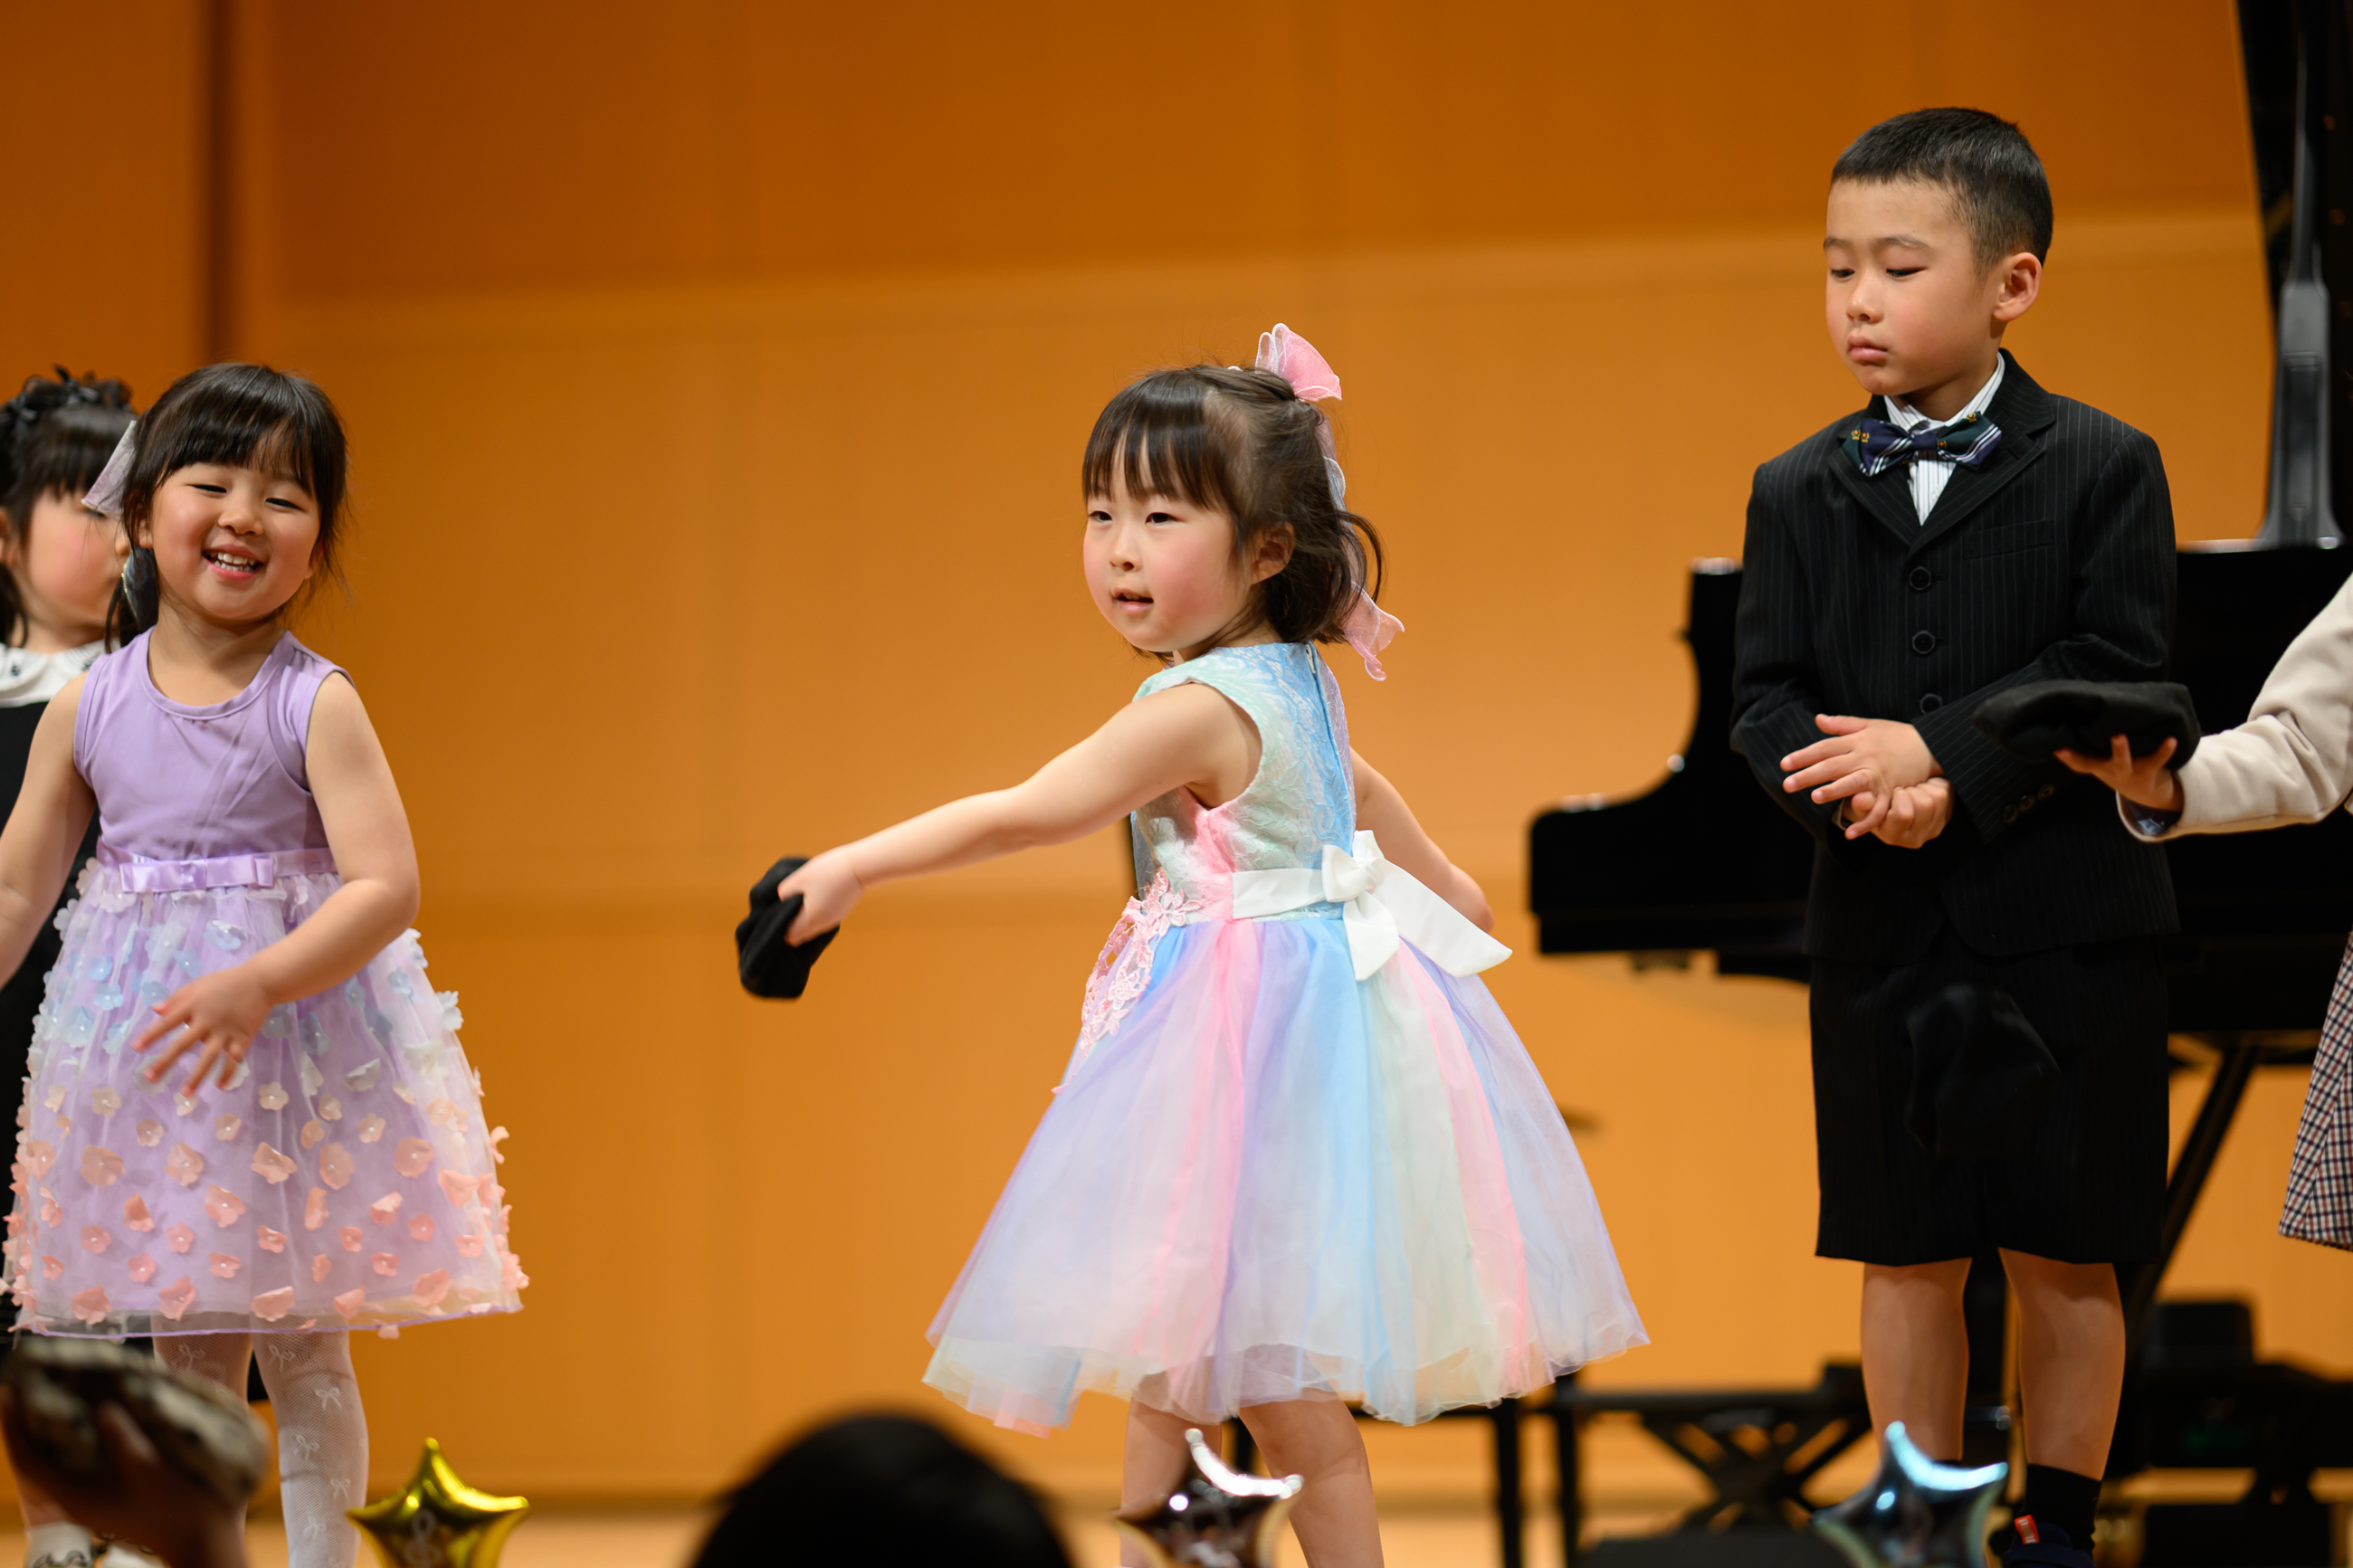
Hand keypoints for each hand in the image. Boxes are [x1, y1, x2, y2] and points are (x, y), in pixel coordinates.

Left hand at [0, 1390, 247, 1567]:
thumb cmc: (180, 1509)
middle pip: (40, 1453)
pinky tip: (99, 1408)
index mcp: (76, 1494)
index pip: (28, 1460)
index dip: (14, 1426)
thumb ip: (124, 1440)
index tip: (9, 1391)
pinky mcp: (110, 1488)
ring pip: (61, 1453)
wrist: (204, 1538)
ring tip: (63, 1385)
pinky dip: (84, 1430)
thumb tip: (104, 1407)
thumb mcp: (152, 1472)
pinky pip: (84, 1454)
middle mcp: (77, 1493)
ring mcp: (93, 1492)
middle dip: (34, 1416)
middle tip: (36, 1378)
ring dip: (59, 1421)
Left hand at [133, 962, 274, 1095]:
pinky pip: (234, 1059)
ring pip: (208, 1057)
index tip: (136, 1048)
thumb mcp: (198, 985)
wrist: (261, 981)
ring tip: (186, 1093)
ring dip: (197, 1076)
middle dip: (165, 1062)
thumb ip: (177, 998)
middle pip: (182, 1044)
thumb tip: (155, 1010)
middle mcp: (207, 1021)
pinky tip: (220, 1085)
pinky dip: (228, 1073)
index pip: (167, 1023)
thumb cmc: (226, 982)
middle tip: (149, 1078)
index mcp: (194, 1006)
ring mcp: (225, 1031)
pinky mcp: (242, 1037)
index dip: (151, 1035)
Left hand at [777, 849, 862, 944]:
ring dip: (806, 915)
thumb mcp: (799, 878)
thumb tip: (780, 903)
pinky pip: (822, 919)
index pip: (790, 937)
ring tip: (806, 895)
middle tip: (793, 902)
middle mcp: (823, 925)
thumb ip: (784, 893)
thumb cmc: (828, 871)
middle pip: (802, 934)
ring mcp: (834, 920)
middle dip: (794, 922)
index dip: (783, 927)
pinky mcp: (840, 912)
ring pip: (812, 926)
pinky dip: (817, 911)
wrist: (859, 866)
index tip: (783, 912)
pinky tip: (819, 893)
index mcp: (812, 919)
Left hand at [1784, 716, 1940, 838]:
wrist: (1932, 745)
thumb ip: (1843, 725)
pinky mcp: (1892, 791)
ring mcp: (1880, 775)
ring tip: (1816, 797)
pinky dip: (1866, 822)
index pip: (1825, 748)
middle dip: (1809, 775)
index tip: (1784, 764)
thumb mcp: (1871, 725)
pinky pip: (1879, 809)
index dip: (1804, 755)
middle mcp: (1866, 757)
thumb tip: (1818, 720)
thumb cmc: (1898, 735)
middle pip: (1833, 765)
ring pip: (1854, 783)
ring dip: (1835, 791)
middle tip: (1787, 784)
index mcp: (1858, 741)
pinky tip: (1850, 834)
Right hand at [1855, 778, 1952, 848]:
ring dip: (1923, 786)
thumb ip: (1862, 802)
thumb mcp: (1863, 805)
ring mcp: (1932, 829)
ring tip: (1911, 790)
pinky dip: (1934, 784)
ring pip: (1938, 797)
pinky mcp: (1944, 818)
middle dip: (1911, 790)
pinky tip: (1922, 790)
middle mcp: (1915, 838)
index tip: (1893, 792)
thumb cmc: (1873, 805)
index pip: (1904, 815)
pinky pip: (1946, 792)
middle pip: (1924, 804)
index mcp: (1893, 836)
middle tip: (1902, 791)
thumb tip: (1861, 799)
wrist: (1889, 807)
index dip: (1899, 796)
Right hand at [2058, 733, 2182, 812]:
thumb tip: (2074, 719)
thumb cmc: (2119, 767)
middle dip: (2093, 750)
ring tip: (2119, 736)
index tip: (2056, 748)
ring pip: (2124, 761)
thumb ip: (2091, 748)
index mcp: (2098, 766)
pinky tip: (2171, 740)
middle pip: (2100, 761)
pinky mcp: (2148, 770)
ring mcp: (2129, 771)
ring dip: (2120, 750)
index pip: (2079, 763)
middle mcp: (2111, 769)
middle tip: (2095, 736)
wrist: (2146, 793)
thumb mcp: (2103, 762)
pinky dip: (2164, 750)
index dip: (2067, 757)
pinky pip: (2156, 760)